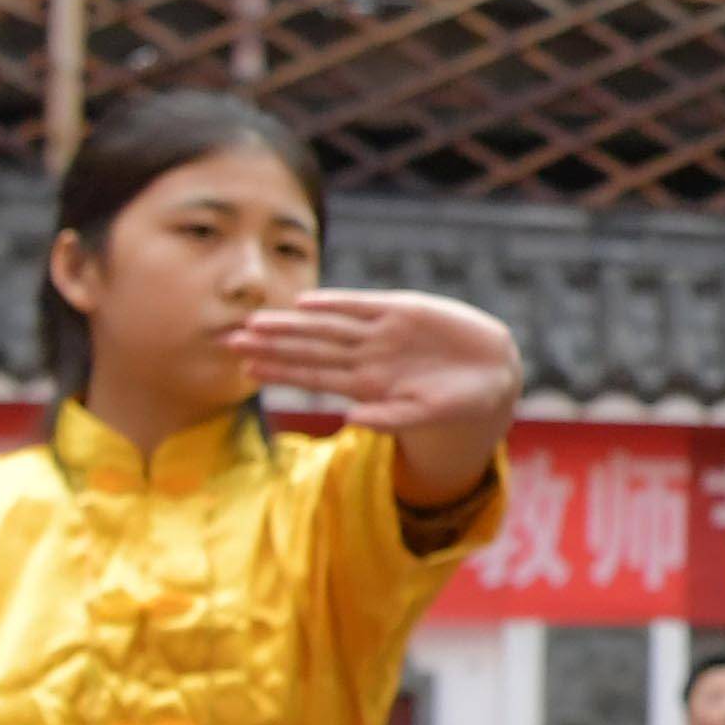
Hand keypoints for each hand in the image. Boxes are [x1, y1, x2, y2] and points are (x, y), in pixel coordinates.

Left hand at [230, 292, 521, 440]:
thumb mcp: (426, 415)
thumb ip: (389, 418)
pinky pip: (363, 304)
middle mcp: (367, 356)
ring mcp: (383, 332)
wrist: (495, 373)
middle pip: (310, 349)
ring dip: (291, 325)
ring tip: (254, 322)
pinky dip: (336, 303)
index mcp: (368, 385)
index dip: (281, 373)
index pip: (314, 376)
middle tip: (229, 340)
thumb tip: (350, 422)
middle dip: (271, 345)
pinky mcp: (404, 310)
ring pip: (327, 326)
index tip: (247, 372)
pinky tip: (307, 302)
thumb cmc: (459, 403)